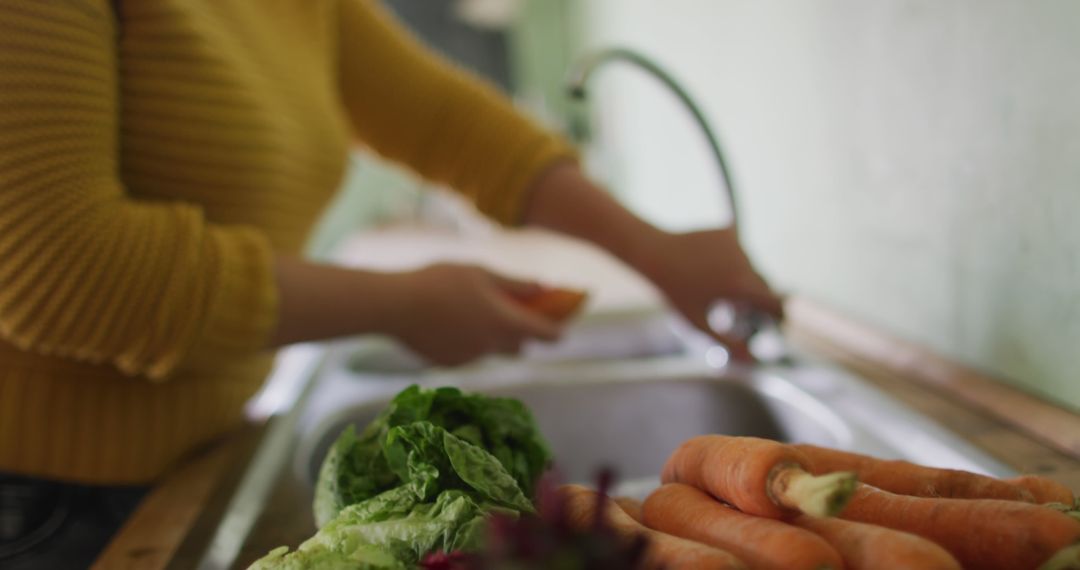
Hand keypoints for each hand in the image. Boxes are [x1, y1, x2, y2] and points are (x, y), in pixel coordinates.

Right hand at [389, 263, 562, 365]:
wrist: (395, 306)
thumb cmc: (441, 281)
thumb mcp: (482, 273)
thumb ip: (516, 284)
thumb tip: (544, 288)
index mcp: (504, 322)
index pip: (544, 334)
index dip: (556, 332)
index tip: (562, 330)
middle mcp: (491, 346)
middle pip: (518, 346)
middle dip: (520, 334)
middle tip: (514, 316)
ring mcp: (469, 359)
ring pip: (490, 350)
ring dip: (490, 336)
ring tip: (470, 312)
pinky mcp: (449, 364)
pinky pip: (467, 354)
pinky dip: (466, 342)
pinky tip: (447, 323)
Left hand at [642, 229, 783, 359]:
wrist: (654, 254)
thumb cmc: (674, 293)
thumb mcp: (698, 323)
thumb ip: (727, 344)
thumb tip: (752, 361)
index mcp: (740, 286)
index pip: (776, 303)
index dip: (778, 315)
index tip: (774, 323)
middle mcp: (744, 262)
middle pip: (762, 286)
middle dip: (755, 298)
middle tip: (737, 309)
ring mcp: (737, 245)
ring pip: (750, 267)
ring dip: (741, 278)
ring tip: (713, 285)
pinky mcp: (728, 233)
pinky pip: (737, 251)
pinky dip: (730, 260)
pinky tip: (708, 266)